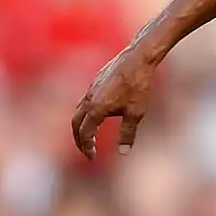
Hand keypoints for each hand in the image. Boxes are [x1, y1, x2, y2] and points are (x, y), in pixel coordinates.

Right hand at [72, 45, 158, 159]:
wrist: (138, 58)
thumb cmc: (139, 85)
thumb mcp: (136, 112)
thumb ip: (127, 133)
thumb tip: (123, 153)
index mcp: (95, 109)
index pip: (85, 134)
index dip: (87, 147)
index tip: (92, 157)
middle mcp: (88, 99)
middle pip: (75, 124)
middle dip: (79, 140)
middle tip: (87, 150)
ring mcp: (90, 89)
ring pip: (78, 111)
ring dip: (81, 126)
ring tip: (90, 136)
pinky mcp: (96, 82)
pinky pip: (84, 101)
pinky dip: (85, 113)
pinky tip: (98, 115)